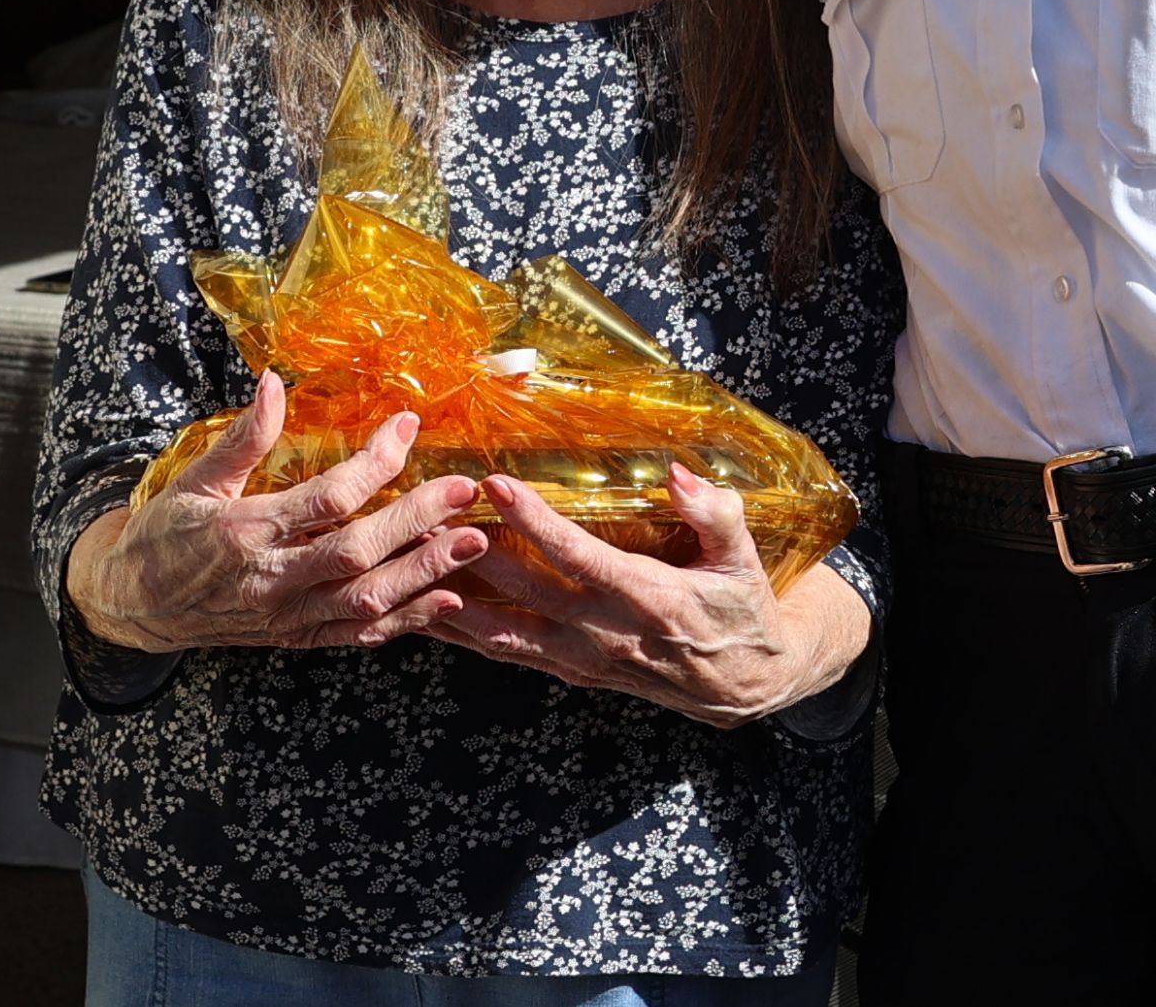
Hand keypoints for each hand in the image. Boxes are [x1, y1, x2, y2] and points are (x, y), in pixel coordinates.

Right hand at [66, 370, 488, 652]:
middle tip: (466, 491)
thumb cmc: (167, 534)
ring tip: (475, 542)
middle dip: (417, 521)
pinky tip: (449, 600)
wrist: (134, 606)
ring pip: (366, 600)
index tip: (410, 425)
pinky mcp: (297, 638)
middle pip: (357, 553)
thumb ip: (243, 437)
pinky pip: (358, 635)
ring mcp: (286, 616)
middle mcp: (271, 580)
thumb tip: (274, 380)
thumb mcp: (195, 480)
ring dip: (425, 572)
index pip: (325, 499)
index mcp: (246, 531)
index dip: (374, 462)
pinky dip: (407, 621)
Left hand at [425, 464, 865, 726]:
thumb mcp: (746, 556)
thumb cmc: (744, 606)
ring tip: (407, 564)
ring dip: (454, 601)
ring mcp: (586, 661)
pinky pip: (510, 654)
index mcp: (651, 599)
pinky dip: (467, 636)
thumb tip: (679, 473)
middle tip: (425, 513)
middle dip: (471, 553)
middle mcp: (609, 636)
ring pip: (505, 633)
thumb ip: (715, 512)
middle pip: (526, 594)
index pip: (581, 557)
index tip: (495, 484)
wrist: (748, 682)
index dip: (536, 522)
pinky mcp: (574, 673)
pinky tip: (428, 612)